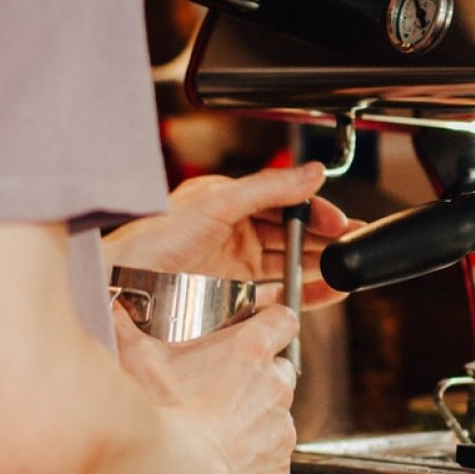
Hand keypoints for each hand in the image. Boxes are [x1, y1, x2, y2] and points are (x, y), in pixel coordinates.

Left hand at [104, 163, 363, 309]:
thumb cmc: (152, 241)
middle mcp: (234, 235)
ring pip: (290, 266)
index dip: (314, 212)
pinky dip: (307, 296)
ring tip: (347, 269)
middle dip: (326, 239)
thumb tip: (312, 173)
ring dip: (321, 267)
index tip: (339, 221)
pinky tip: (328, 293)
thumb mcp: (216, 203)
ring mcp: (235, 269)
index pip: (284, 203)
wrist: (120, 287)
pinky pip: (280, 297)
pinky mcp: (235, 300)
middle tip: (354, 245)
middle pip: (292, 235)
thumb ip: (269, 188)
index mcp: (228, 204)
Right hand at [113, 303, 299, 473]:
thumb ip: (128, 326)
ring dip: (255, 419)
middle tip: (221, 387)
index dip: (272, 323)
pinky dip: (254, 460)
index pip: (282, 320)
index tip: (260, 328)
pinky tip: (222, 462)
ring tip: (215, 429)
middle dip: (258, 376)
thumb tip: (115, 311)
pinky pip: (272, 459)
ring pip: (276, 416)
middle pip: (278, 370)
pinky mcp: (277, 469)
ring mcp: (279, 429)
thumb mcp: (135, 356)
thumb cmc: (155, 414)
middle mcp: (274, 386)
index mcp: (250, 350)